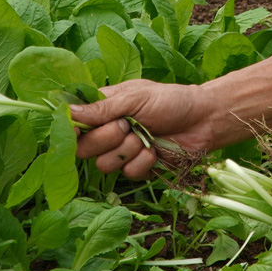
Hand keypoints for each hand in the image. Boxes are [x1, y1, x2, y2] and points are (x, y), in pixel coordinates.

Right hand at [70, 80, 217, 178]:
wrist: (203, 120)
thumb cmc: (171, 100)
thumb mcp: (135, 97)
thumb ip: (102, 108)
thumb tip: (68, 112)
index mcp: (103, 109)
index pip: (73, 123)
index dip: (72, 130)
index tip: (79, 130)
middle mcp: (108, 131)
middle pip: (83, 148)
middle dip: (106, 138)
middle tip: (127, 125)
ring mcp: (122, 151)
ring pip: (103, 165)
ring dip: (127, 150)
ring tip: (145, 136)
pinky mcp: (138, 168)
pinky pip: (127, 173)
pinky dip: (143, 161)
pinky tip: (156, 150)